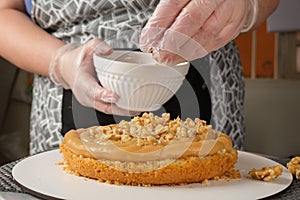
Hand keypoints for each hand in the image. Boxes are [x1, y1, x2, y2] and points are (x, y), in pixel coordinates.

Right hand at [49, 38, 135, 115]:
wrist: (68, 68)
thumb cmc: (79, 59)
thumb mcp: (87, 47)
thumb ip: (97, 46)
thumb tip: (109, 50)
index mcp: (82, 81)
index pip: (92, 90)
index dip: (104, 95)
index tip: (116, 96)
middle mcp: (85, 95)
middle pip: (103, 106)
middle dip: (119, 109)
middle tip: (134, 108)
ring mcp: (90, 101)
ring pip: (106, 110)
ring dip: (122, 111)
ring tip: (137, 110)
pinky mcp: (96, 104)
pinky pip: (107, 108)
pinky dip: (119, 109)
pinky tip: (132, 108)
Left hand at [140, 0, 257, 64]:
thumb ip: (167, 12)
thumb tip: (152, 34)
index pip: (173, 4)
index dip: (159, 25)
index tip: (148, 41)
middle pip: (192, 20)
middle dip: (171, 42)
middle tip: (159, 54)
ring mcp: (228, 9)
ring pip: (205, 34)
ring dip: (184, 51)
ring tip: (169, 58)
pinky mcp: (234, 24)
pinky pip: (216, 42)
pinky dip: (197, 52)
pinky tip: (185, 56)